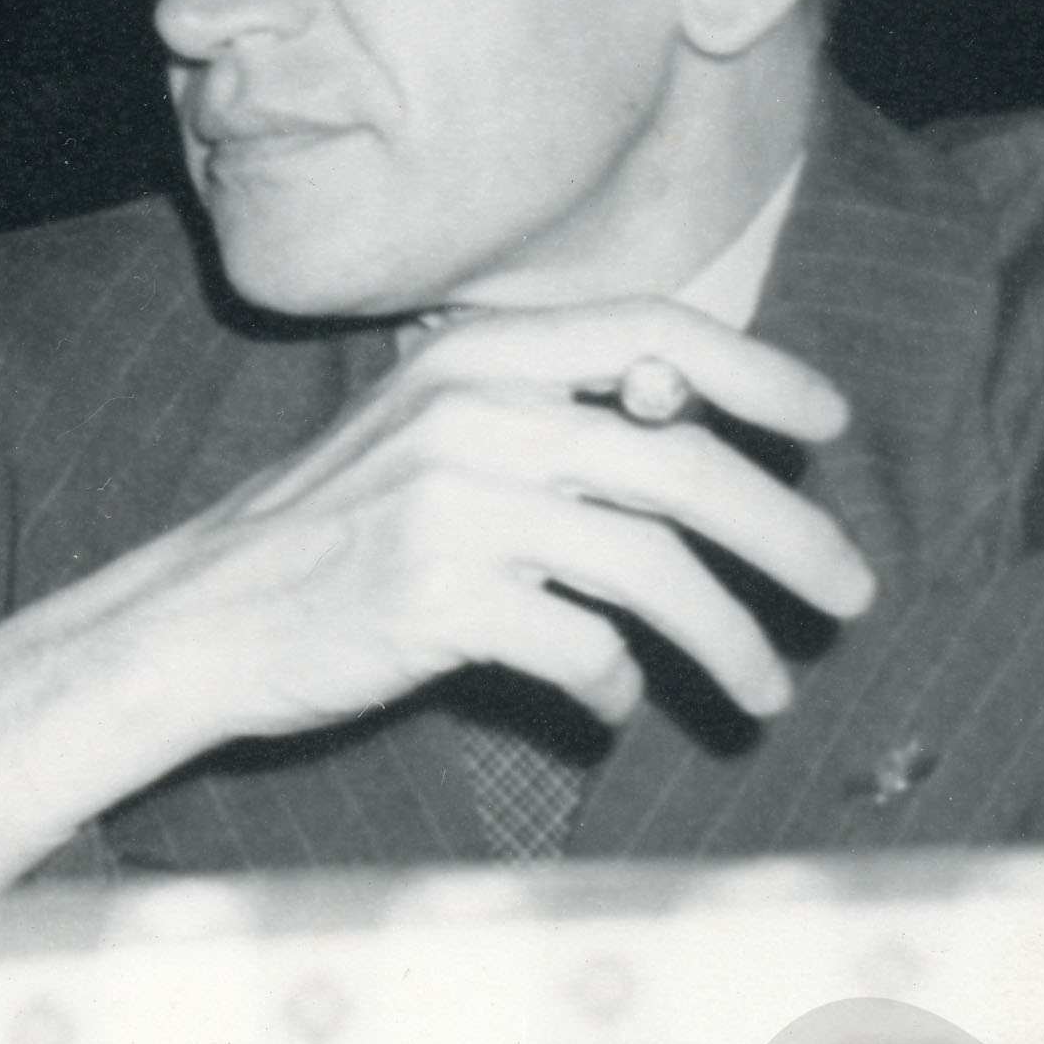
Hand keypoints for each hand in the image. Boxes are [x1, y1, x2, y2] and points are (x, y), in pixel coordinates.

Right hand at [0, 301, 875, 866]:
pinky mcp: (439, 603)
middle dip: (792, 537)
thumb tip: (692, 427)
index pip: (655, 332)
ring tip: (766, 690)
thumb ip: (543, 419)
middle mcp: (472, 416)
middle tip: (851, 594)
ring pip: (657, 570)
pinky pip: (586, 648)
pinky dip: (619, 689)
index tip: (827, 424)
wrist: (192, 621)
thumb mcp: (424, 437)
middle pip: (687, 468)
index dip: (760, 375)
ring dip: (733, 641)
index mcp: (473, 357)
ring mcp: (455, 508)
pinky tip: (616, 710)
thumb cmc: (325, 536)